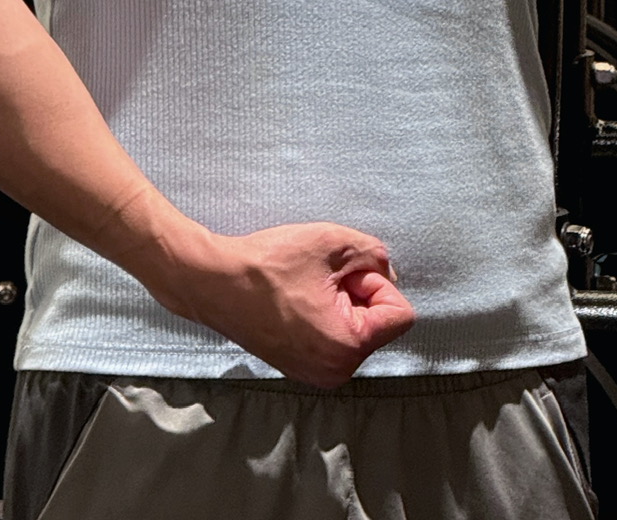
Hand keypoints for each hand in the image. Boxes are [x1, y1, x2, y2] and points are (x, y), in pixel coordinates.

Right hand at [151, 219, 415, 386]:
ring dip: (342, 303)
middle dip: (359, 293)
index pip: (400, 314)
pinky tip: (297, 300)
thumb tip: (388, 275)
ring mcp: (317, 374)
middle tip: (320, 277)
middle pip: (378, 323)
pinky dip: (326, 317)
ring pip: (357, 330)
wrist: (216, 283)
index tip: (341, 273)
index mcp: (349, 346)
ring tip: (306, 288)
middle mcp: (337, 371)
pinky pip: (334, 339)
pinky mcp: (301, 368)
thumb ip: (374, 255)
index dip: (376, 283)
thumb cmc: (270, 264)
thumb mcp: (333, 242)